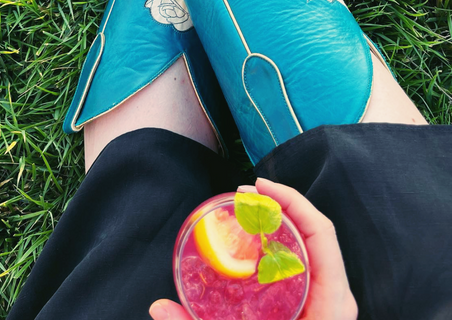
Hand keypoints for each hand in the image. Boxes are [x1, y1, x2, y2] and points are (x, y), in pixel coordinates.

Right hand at [149, 178, 356, 319]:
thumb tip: (158, 308)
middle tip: (245, 193)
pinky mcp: (316, 302)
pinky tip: (256, 237)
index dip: (294, 201)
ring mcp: (327, 298)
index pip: (322, 233)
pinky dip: (281, 242)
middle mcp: (335, 295)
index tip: (259, 186)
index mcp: (332, 303)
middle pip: (314, 231)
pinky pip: (304, 261)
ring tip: (249, 206)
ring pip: (310, 244)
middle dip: (281, 204)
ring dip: (281, 219)